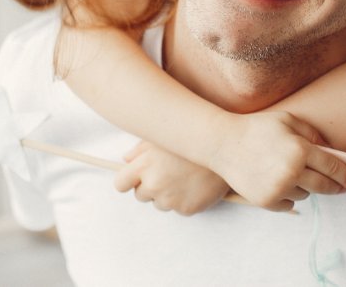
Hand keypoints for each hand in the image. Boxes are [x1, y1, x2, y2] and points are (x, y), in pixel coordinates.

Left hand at [113, 141, 230, 215]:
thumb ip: (139, 149)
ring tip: (183, 177)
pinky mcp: (186, 209)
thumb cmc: (191, 139)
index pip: (120, 184)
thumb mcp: (163, 136)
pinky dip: (183, 200)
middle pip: (140, 195)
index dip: (128, 180)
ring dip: (166, 194)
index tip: (136, 178)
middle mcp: (154, 184)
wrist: (225, 148)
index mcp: (144, 166)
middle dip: (150, 186)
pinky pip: (178, 208)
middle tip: (168, 173)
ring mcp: (171, 199)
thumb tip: (126, 160)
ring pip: (159, 203)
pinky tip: (194, 185)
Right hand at [207, 111, 345, 210]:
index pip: (333, 166)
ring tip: (292, 173)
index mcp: (300, 150)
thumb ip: (312, 133)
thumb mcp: (287, 120)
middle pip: (325, 186)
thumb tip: (330, 151)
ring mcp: (278, 189)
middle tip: (342, 187)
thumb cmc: (256, 128)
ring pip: (306, 194)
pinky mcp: (266, 201)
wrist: (222, 144)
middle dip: (337, 187)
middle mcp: (292, 172)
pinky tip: (278, 181)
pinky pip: (289, 203)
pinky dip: (288, 195)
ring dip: (306, 186)